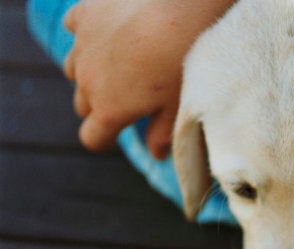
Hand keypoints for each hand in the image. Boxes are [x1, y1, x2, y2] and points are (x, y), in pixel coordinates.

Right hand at [63, 0, 232, 158]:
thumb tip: (157, 154)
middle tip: (125, 99)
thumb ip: (164, 132)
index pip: (92, 138)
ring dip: (90, 72)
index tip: (115, 135)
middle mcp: (88, 80)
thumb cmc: (184, 60)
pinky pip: (74, 27)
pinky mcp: (86, 13)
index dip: (103, 140)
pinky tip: (105, 30)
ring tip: (117, 66)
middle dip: (99, 106)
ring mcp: (83, 45)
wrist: (179, 6)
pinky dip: (86, 32)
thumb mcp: (180, 103)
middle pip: (82, 104)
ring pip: (74, 68)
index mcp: (110, 108)